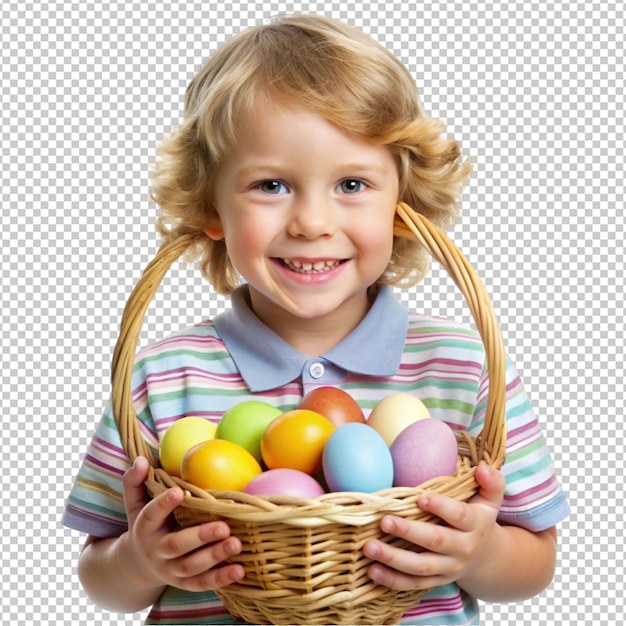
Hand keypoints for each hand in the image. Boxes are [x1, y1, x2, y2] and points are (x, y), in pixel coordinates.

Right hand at [120, 456, 244, 592]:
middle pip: (176, 546)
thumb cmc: (144, 524)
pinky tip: (240, 570)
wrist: (135, 565)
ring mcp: (170, 570)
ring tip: (236, 544)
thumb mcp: (134, 504)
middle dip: (200, 537)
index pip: (151, 515)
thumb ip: (135, 481)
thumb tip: (140, 460)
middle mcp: (156, 551)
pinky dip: (220, 579)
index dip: (163, 504)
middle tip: (224, 527)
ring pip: (191, 567)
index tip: (178, 491)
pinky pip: (201, 584)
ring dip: (214, 557)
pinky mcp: (183, 583)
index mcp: (144, 528)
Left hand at [363, 464, 505, 590]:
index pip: (460, 516)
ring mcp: (449, 568)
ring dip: (394, 558)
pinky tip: (372, 571)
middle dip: (409, 532)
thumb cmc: (480, 519)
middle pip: (436, 541)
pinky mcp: (436, 581)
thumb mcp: (491, 500)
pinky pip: (414, 584)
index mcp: (475, 524)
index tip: (420, 499)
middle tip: (385, 521)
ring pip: (421, 567)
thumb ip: (491, 482)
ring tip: (370, 547)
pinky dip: (393, 580)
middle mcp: (463, 548)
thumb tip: (481, 468)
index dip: (441, 507)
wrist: (489, 559)